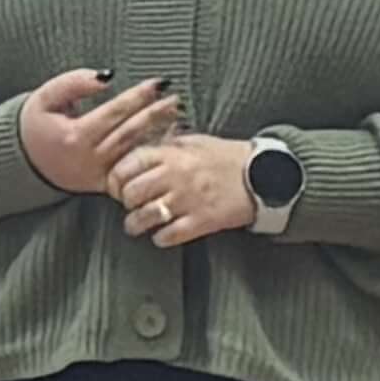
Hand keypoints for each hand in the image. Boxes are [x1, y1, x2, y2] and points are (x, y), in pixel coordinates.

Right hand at [19, 68, 180, 199]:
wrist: (25, 163)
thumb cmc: (36, 125)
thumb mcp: (45, 97)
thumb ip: (73, 83)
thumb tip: (106, 76)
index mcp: (76, 136)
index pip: (114, 112)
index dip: (138, 97)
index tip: (158, 83)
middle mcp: (90, 157)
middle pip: (130, 132)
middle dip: (155, 113)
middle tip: (176, 97)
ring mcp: (100, 173)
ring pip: (136, 152)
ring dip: (159, 132)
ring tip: (177, 115)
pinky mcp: (105, 183)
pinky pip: (134, 168)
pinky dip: (152, 153)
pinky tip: (167, 139)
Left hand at [112, 131, 261, 245]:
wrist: (264, 176)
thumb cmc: (225, 158)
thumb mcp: (193, 142)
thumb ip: (164, 145)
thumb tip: (136, 146)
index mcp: (172, 154)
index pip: (127, 164)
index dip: (116, 178)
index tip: (117, 185)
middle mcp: (176, 176)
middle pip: (130, 192)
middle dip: (124, 201)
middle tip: (129, 205)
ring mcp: (189, 200)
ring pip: (145, 217)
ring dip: (135, 224)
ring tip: (136, 224)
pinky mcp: (202, 222)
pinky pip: (168, 235)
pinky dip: (160, 238)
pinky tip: (162, 234)